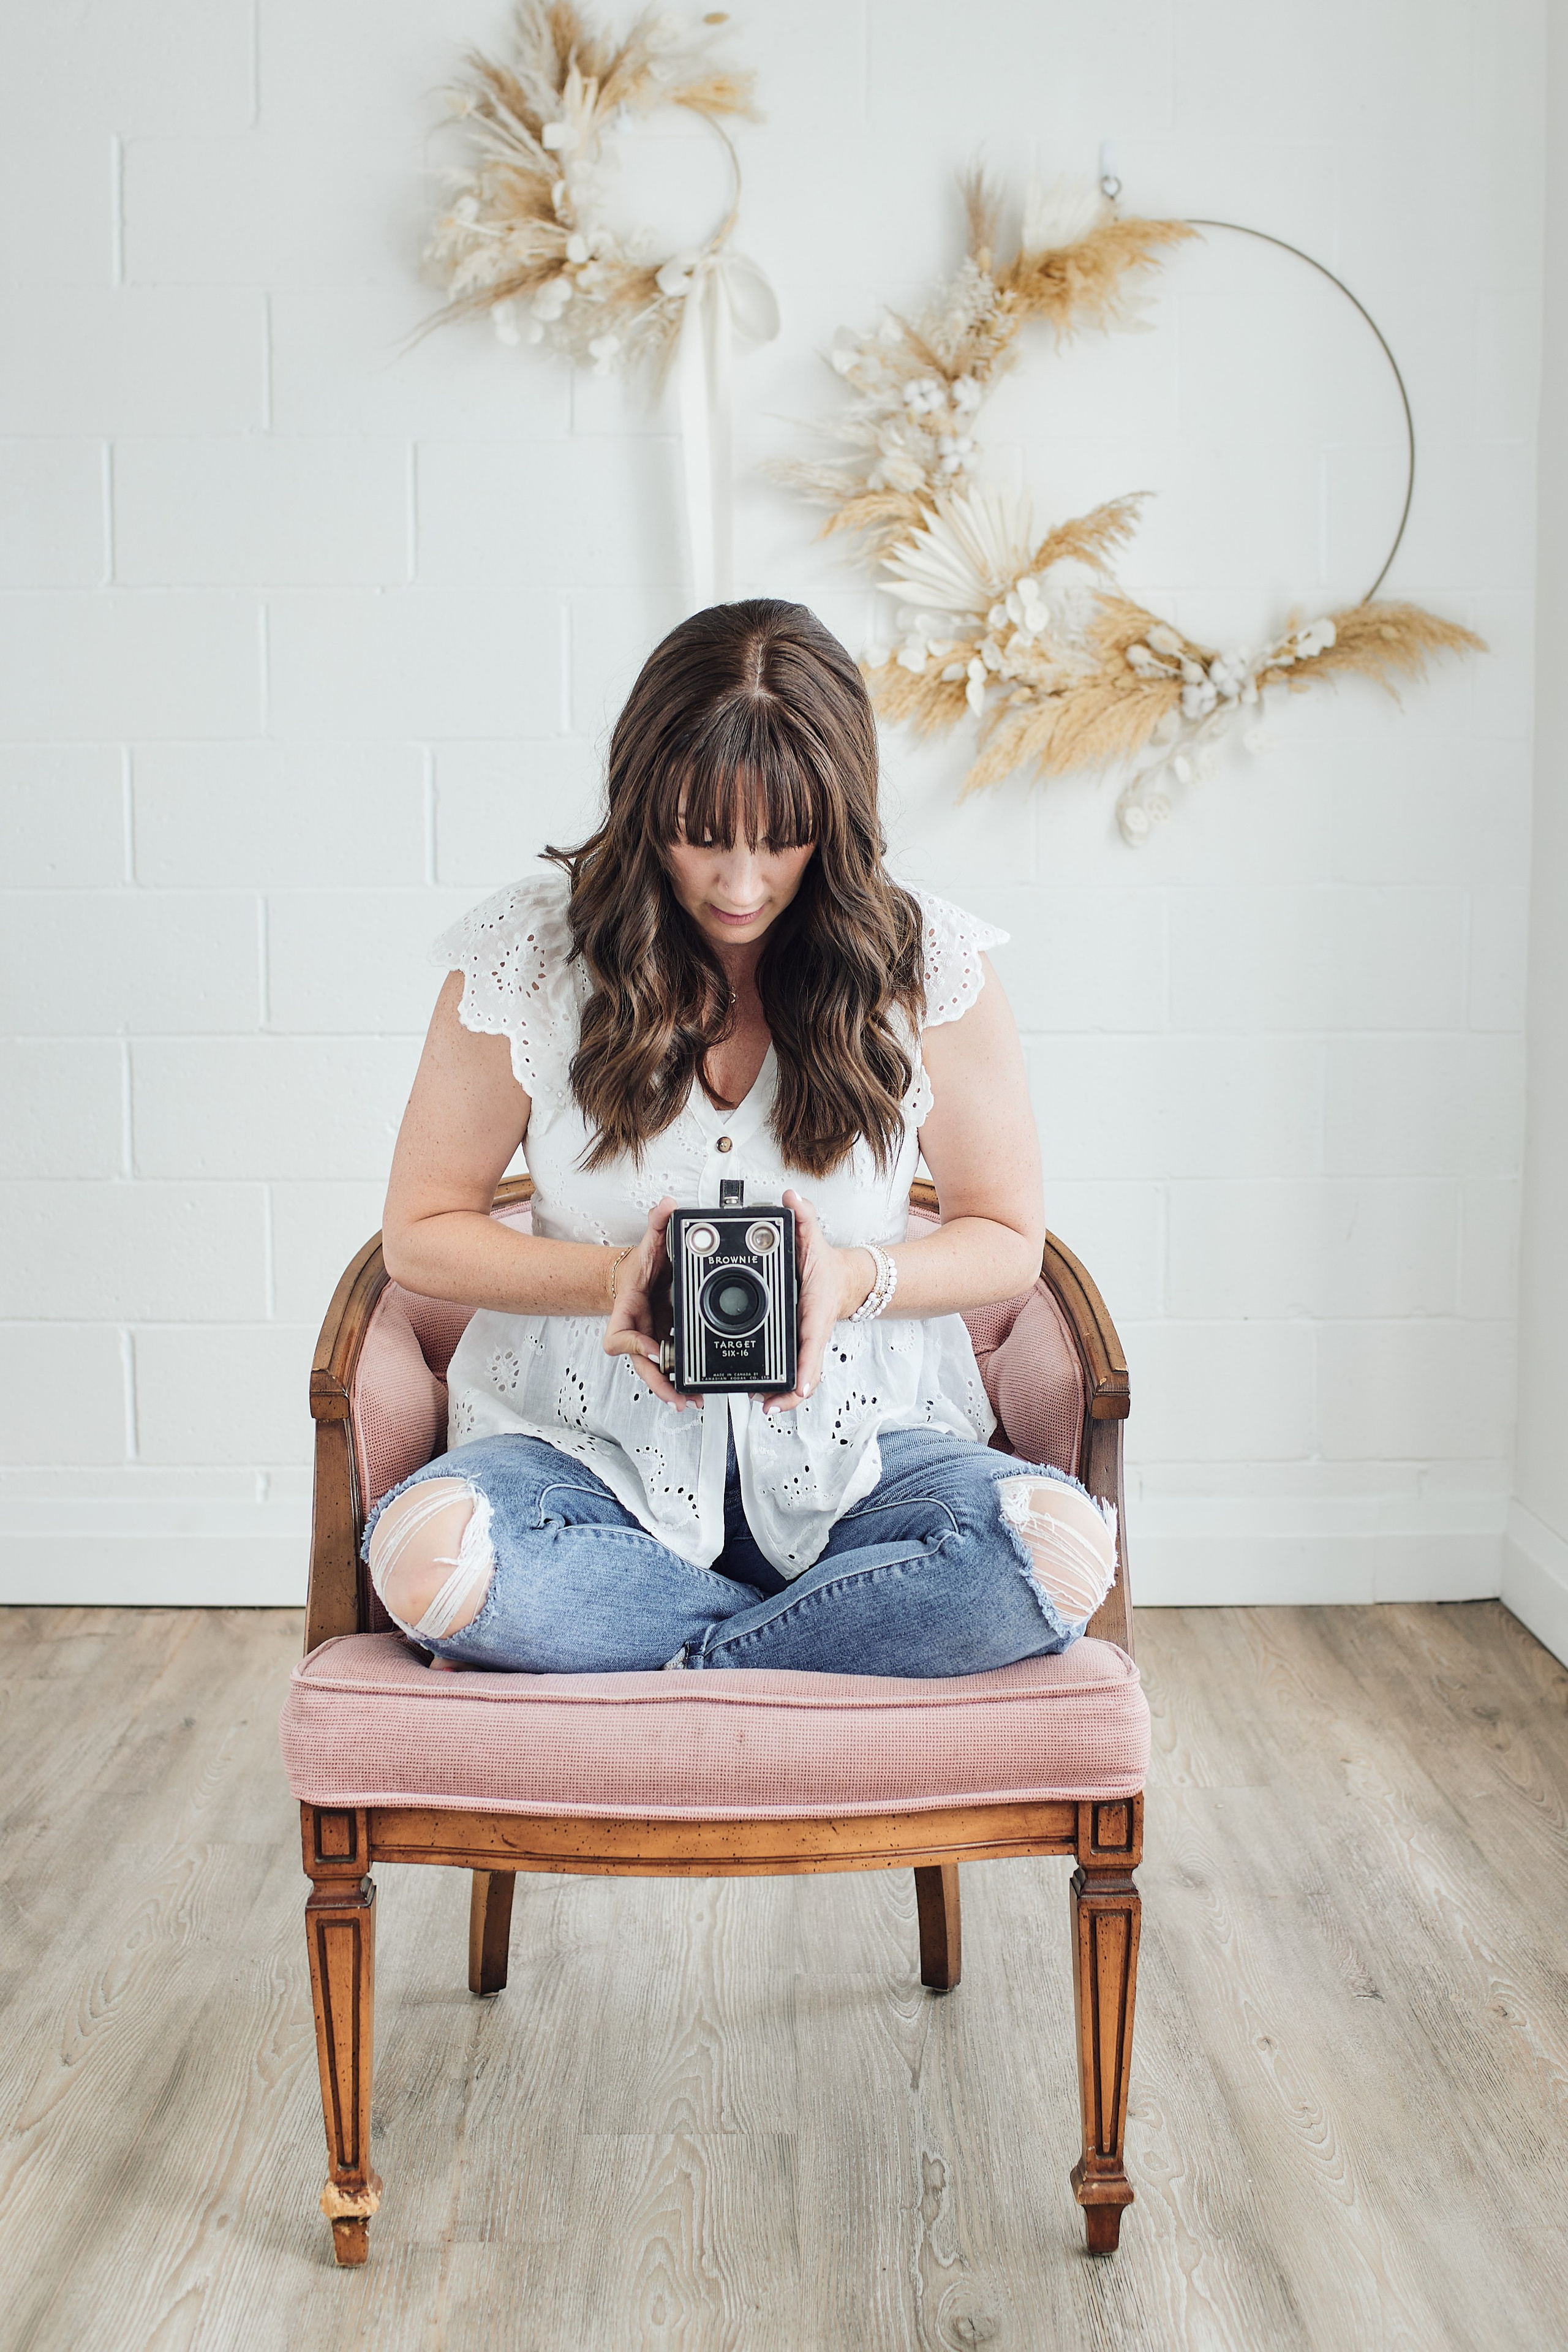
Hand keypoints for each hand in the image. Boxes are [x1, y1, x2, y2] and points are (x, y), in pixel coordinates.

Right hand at [602, 1197, 690, 1409]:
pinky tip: (697, 1391)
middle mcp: (638, 1331)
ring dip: (672, 1389)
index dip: (634, 1345)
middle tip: (677, 1395)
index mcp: (627, 1311)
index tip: (653, 1347)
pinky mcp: (667, 1345)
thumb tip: (667, 1206)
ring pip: (657, 1372)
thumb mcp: (649, 1244)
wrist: (643, 1276)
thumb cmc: (641, 1267)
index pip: (619, 1337)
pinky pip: (671, 1367)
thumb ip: (657, 1224)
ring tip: (692, 1400)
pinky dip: (682, 1381)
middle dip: (659, 1382)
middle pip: (642, 1365)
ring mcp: (652, 1341)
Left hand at [763, 1188, 873, 1414]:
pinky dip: (782, 1387)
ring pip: (799, 1377)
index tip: (799, 1387)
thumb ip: (803, 1218)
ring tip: (763, 1403)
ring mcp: (806, 1344)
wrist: (841, 1280)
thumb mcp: (813, 1239)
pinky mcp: (798, 1347)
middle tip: (770, 1403)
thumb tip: (791, 1198)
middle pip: (807, 1371)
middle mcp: (812, 1333)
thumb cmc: (824, 1266)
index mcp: (816, 1312)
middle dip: (791, 1392)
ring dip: (784, 1394)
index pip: (812, 1341)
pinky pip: (792, 1372)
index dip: (807, 1368)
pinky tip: (762, 1397)